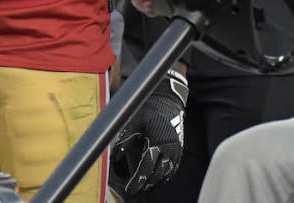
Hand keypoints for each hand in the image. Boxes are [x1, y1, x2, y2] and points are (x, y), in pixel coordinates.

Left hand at [111, 68, 187, 195]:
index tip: (130, 189)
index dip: (138, 181)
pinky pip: (173, 169)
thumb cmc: (149, 110)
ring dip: (155, 183)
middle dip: (145, 186)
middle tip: (135, 192)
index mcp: (158, 143)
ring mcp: (176, 151)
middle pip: (157, 176)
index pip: (147, 168)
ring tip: (144, 189)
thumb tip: (114, 156)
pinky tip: (157, 180)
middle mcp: (169, 150)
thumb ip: (125, 139)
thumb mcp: (134, 122)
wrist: (167, 101)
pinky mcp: (179, 150)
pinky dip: (164, 177)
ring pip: (166, 175)